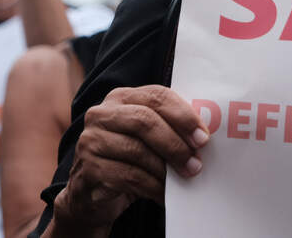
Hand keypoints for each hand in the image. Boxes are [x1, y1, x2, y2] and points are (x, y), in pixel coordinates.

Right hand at [52, 86, 208, 233]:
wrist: (93, 194)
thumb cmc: (129, 159)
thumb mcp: (147, 138)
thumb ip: (168, 128)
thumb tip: (203, 137)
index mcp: (121, 97)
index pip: (157, 96)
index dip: (183, 116)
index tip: (203, 137)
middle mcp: (101, 114)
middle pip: (145, 121)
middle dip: (175, 143)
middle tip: (196, 163)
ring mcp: (90, 140)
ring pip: (137, 150)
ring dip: (166, 168)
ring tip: (184, 179)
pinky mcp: (88, 168)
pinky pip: (128, 176)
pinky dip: (152, 187)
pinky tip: (164, 194)